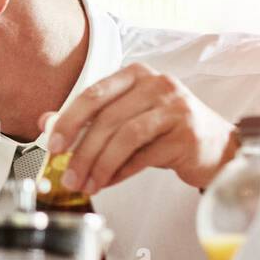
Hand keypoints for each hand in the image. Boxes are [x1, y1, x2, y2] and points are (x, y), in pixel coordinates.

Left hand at [44, 63, 239, 193]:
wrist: (215, 145)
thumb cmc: (163, 129)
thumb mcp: (123, 117)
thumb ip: (86, 118)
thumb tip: (44, 122)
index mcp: (136, 74)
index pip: (94, 94)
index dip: (69, 121)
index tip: (52, 146)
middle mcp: (158, 84)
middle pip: (107, 119)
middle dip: (82, 152)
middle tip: (67, 177)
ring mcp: (176, 108)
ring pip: (125, 138)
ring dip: (100, 166)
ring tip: (86, 184)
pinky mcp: (188, 135)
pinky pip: (144, 157)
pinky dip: (120, 172)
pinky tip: (107, 183)